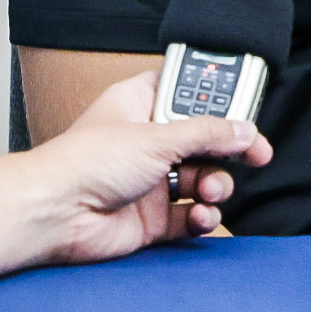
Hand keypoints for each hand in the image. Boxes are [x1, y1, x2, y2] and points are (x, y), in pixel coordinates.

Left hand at [26, 72, 273, 264]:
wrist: (55, 215)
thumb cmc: (87, 162)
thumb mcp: (157, 137)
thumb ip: (207, 134)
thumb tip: (244, 130)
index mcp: (140, 107)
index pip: (187, 94)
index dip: (217, 102)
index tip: (246, 110)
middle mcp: (147, 142)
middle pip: (203, 141)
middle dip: (227, 150)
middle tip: (255, 154)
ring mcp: (150, 181)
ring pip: (202, 180)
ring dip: (216, 186)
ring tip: (210, 191)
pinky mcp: (152, 218)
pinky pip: (191, 216)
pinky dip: (203, 217)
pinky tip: (201, 216)